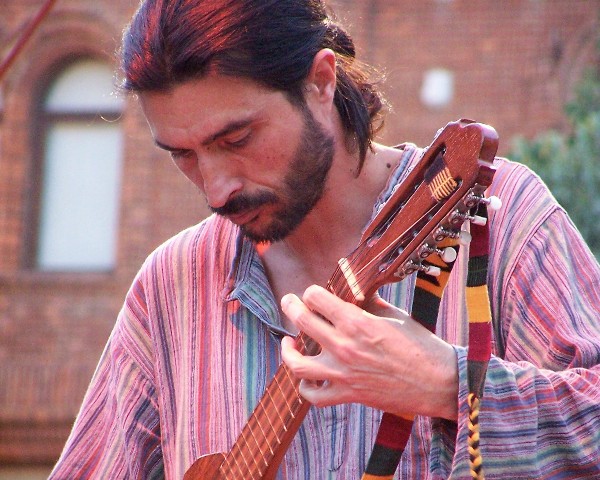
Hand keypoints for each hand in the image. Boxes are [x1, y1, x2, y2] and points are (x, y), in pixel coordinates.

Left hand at [280, 285, 458, 420]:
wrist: (439, 382)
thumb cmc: (421, 345)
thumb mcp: (394, 315)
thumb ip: (368, 302)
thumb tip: (352, 291)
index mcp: (357, 322)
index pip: (316, 298)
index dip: (312, 292)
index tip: (313, 293)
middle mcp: (344, 346)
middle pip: (301, 320)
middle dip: (290, 305)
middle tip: (288, 301)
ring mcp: (343, 373)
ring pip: (297, 364)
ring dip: (287, 350)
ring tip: (288, 343)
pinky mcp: (348, 395)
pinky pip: (314, 396)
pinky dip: (305, 387)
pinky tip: (306, 377)